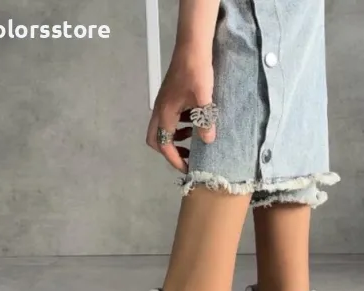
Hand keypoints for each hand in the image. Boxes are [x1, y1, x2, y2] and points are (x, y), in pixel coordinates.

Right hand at [146, 50, 215, 172]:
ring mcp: (164, 104)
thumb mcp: (204, 98)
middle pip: (156, 139)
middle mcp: (160, 110)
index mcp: (165, 114)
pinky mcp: (170, 98)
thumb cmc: (197, 71)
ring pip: (162, 130)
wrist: (192, 47)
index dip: (175, 160)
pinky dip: (179, 127)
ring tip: (194, 142)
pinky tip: (195, 124)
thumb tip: (207, 141)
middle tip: (187, 156)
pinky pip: (170, 119)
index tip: (188, 169)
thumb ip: (205, 120)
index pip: (164, 145)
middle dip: (169, 152)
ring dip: (175, 140)